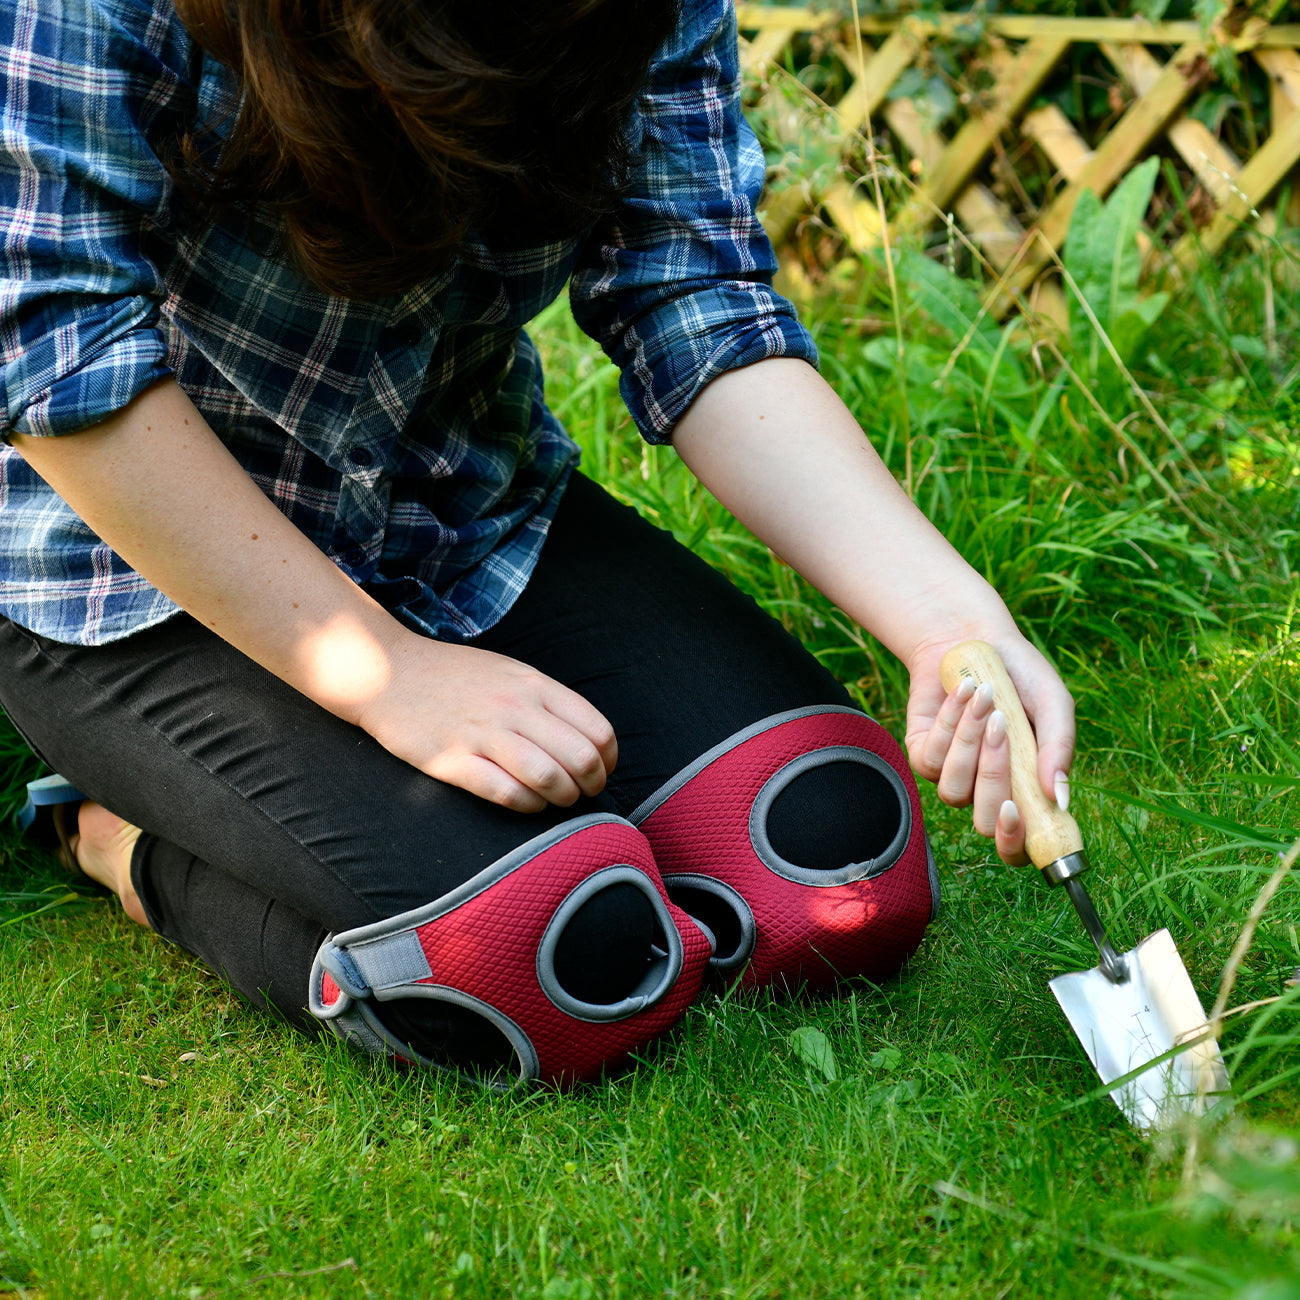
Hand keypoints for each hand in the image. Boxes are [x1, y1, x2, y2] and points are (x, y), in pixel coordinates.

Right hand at [356, 636, 617, 812]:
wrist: (386, 672)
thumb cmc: (454, 677)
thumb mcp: (510, 672)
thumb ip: (547, 700)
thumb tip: (587, 739)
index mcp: (534, 685)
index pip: (596, 730)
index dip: (608, 759)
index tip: (601, 770)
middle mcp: (515, 708)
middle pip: (580, 758)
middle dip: (591, 784)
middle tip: (584, 793)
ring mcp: (483, 734)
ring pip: (549, 777)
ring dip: (563, 798)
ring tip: (559, 801)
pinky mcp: (452, 760)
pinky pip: (506, 792)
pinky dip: (528, 805)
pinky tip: (529, 804)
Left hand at [904, 631, 1074, 864]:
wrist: (976, 639)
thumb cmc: (1022, 677)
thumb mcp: (1053, 705)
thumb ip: (1059, 749)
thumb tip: (1060, 798)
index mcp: (1023, 790)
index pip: (1017, 846)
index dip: (1015, 843)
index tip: (1016, 814)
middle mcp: (985, 791)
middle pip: (981, 821)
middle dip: (992, 776)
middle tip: (1004, 728)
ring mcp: (950, 775)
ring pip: (953, 789)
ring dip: (970, 741)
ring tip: (986, 697)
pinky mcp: (921, 753)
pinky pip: (930, 757)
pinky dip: (950, 721)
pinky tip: (964, 689)